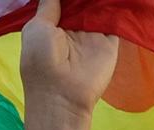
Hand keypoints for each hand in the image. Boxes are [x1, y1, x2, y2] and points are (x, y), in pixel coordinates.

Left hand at [18, 0, 118, 115]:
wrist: (62, 96)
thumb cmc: (42, 62)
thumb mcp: (37, 28)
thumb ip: (48, 5)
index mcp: (54, 23)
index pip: (65, 1)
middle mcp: (74, 26)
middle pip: (82, 2)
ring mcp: (93, 32)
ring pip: (99, 6)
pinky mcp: (109, 40)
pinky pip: (115, 18)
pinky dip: (117, 6)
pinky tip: (114, 0)